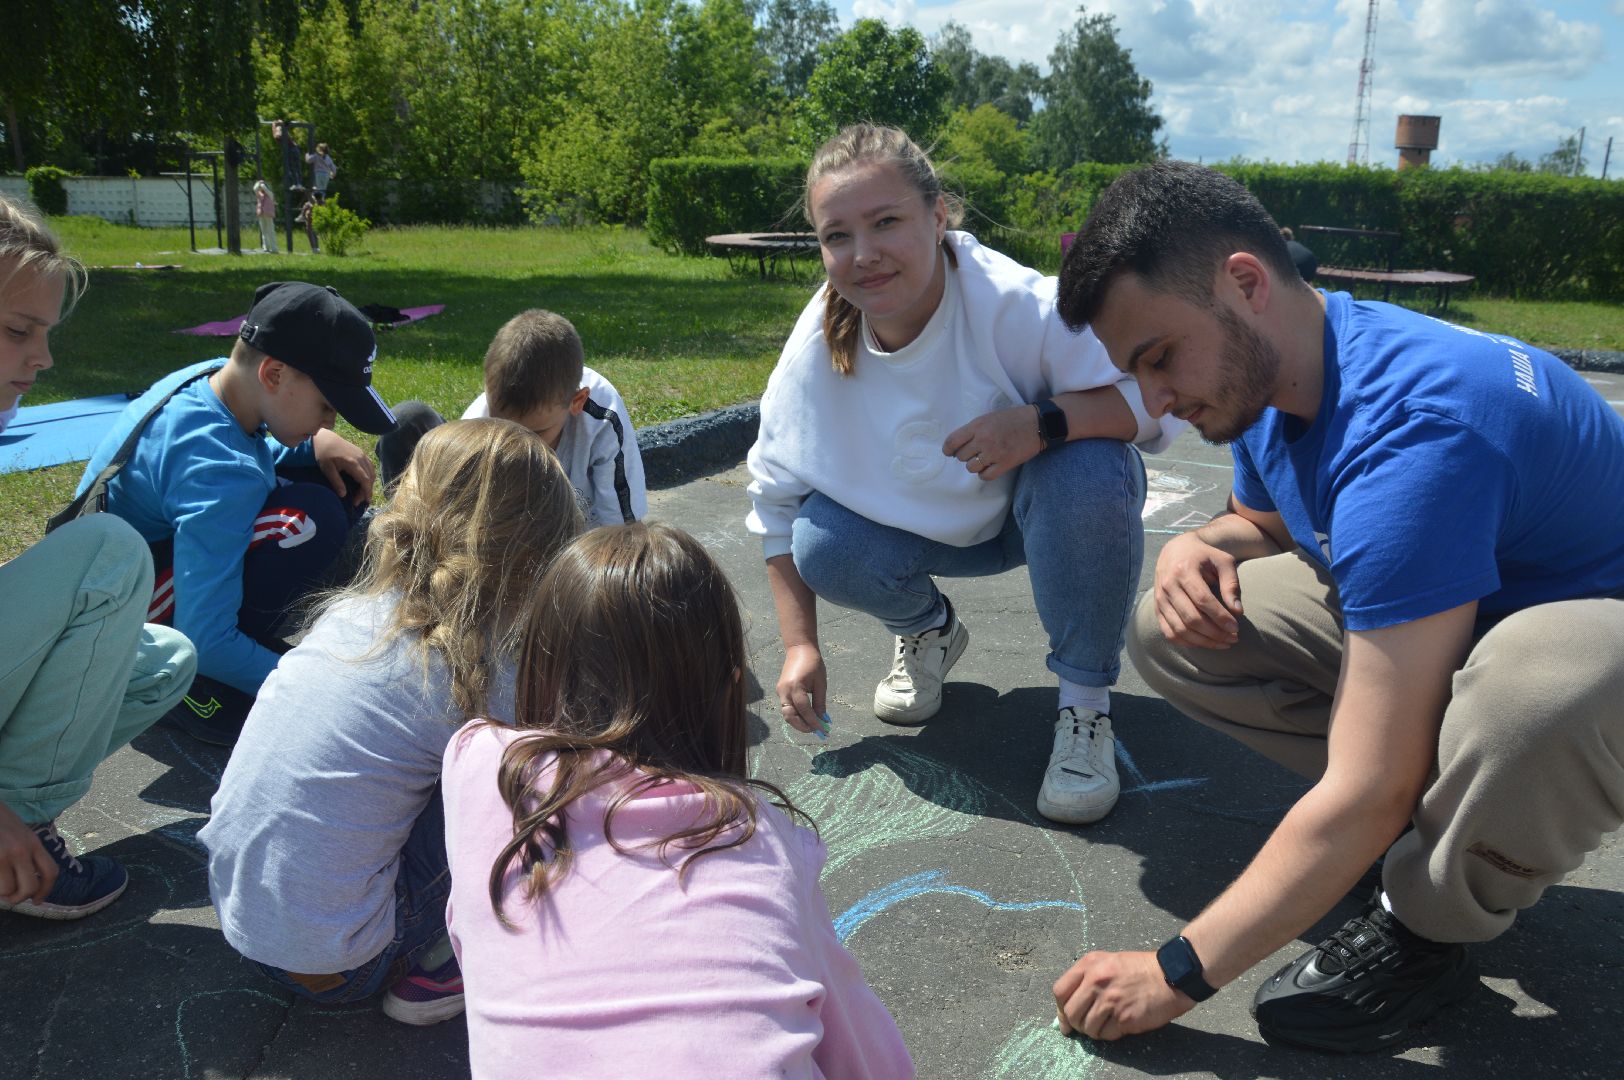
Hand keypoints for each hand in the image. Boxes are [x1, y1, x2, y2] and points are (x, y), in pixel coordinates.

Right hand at [0, 802, 54, 906]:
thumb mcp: (20, 832)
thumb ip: (28, 852)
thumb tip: (28, 881)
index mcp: (33, 842)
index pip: (50, 872)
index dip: (46, 891)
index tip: (37, 901)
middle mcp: (21, 849)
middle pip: (30, 887)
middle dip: (20, 898)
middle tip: (11, 897)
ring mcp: (3, 855)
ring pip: (8, 890)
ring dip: (2, 893)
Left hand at [313, 429, 374, 505]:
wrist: (325, 438)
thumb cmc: (324, 453)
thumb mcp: (327, 469)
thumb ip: (336, 481)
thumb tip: (344, 495)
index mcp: (353, 463)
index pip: (365, 480)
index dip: (367, 492)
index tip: (365, 502)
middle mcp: (361, 458)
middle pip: (370, 477)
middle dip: (366, 490)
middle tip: (357, 500)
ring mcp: (362, 455)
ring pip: (372, 472)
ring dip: (369, 483)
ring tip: (360, 492)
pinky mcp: (361, 453)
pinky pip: (370, 466)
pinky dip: (369, 476)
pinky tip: (362, 481)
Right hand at [776, 643, 826, 732]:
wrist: (799, 649)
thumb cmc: (813, 663)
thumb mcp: (821, 683)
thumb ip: (820, 703)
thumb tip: (823, 720)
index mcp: (795, 686)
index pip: (804, 710)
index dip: (814, 722)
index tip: (824, 730)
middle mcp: (784, 691)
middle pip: (790, 716)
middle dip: (803, 726)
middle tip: (816, 730)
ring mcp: (780, 691)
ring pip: (787, 714)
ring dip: (799, 722)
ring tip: (813, 726)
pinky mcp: (780, 691)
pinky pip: (787, 707)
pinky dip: (796, 715)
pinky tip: (807, 717)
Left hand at [942, 405, 1042, 482]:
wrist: (1038, 423)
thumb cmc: (1013, 418)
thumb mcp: (989, 417)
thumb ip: (974, 429)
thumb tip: (959, 445)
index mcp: (978, 426)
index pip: (952, 441)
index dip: (948, 449)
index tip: (950, 452)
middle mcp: (983, 439)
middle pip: (961, 456)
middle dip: (965, 456)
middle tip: (974, 453)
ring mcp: (994, 453)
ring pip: (971, 467)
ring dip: (975, 465)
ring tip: (983, 459)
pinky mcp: (1005, 464)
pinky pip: (985, 476)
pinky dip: (985, 473)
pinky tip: (989, 467)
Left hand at [1054, 950, 1195, 1040]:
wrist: (1171, 975)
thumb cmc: (1139, 969)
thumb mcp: (1108, 962)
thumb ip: (1085, 980)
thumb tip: (1065, 1012)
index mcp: (1090, 964)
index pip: (1059, 991)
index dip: (1060, 1008)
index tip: (1065, 1018)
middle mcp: (1096, 981)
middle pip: (1071, 1012)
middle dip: (1076, 1024)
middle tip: (1086, 1025)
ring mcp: (1110, 1000)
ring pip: (1087, 1027)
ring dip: (1094, 1031)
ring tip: (1106, 1024)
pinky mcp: (1124, 1017)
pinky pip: (1106, 1034)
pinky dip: (1110, 1034)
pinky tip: (1120, 1024)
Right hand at [1152, 532, 1243, 648]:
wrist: (1176, 550)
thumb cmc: (1204, 556)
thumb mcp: (1223, 562)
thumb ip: (1231, 584)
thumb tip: (1238, 612)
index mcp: (1184, 571)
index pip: (1202, 600)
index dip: (1220, 617)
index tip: (1236, 628)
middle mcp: (1168, 586)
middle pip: (1191, 619)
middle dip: (1215, 633)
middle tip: (1233, 638)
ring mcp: (1160, 599)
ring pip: (1180, 630)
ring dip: (1204, 642)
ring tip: (1223, 643)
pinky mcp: (1157, 609)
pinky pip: (1170, 633)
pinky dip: (1188, 642)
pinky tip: (1205, 642)